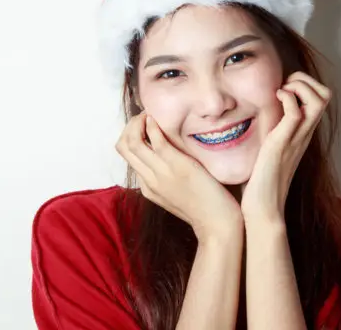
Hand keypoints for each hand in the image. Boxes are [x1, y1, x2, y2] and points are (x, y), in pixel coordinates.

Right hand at [116, 113, 242, 240]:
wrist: (217, 225)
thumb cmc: (205, 209)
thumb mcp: (178, 195)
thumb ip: (168, 178)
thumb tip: (169, 159)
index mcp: (147, 187)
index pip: (127, 156)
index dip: (131, 135)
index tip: (144, 125)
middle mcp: (149, 180)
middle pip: (123, 146)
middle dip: (129, 126)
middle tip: (144, 117)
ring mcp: (161, 173)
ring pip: (133, 141)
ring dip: (138, 122)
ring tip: (150, 115)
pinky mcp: (177, 166)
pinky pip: (156, 140)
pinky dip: (152, 125)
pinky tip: (157, 119)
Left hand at [240, 71, 331, 223]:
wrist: (262, 207)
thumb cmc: (261, 181)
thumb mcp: (268, 148)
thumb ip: (269, 131)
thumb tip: (255, 114)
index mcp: (302, 133)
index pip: (321, 97)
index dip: (305, 83)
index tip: (282, 88)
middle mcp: (304, 133)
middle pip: (326, 94)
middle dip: (305, 79)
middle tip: (283, 87)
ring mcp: (296, 138)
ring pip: (319, 99)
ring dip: (299, 86)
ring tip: (280, 94)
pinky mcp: (283, 143)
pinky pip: (295, 112)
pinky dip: (287, 98)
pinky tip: (273, 102)